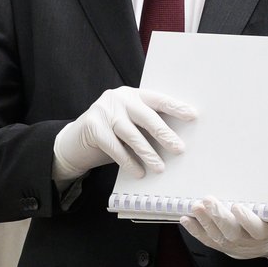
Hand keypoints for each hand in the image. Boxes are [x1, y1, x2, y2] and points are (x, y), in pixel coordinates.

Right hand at [52, 87, 194, 181]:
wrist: (75, 142)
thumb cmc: (111, 134)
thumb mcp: (130, 125)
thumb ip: (147, 127)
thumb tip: (176, 142)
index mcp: (133, 94)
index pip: (157, 99)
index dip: (175, 107)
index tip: (193, 116)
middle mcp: (118, 98)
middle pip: (145, 116)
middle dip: (164, 133)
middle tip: (179, 149)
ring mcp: (103, 110)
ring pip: (131, 133)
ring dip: (147, 152)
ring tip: (160, 168)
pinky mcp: (92, 126)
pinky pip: (114, 147)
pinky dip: (128, 161)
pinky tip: (138, 172)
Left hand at [181, 198, 267, 261]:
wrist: (265, 243)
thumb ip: (263, 200)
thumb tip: (251, 170)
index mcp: (265, 232)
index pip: (256, 228)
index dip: (246, 219)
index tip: (236, 206)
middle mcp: (248, 242)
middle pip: (232, 233)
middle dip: (219, 217)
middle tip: (208, 200)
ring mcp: (233, 247)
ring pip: (218, 237)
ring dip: (204, 222)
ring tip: (195, 206)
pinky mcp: (221, 247)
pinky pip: (207, 241)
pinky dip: (195, 230)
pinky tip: (186, 219)